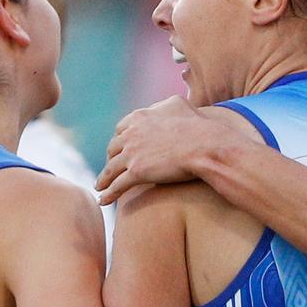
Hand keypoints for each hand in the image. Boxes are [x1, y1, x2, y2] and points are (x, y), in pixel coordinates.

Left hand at [96, 96, 228, 202]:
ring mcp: (133, 153)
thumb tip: (161, 106)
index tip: (121, 148)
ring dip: (104, 179)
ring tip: (100, 187)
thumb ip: (164, 105)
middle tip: (111, 168)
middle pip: (113, 148)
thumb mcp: (179, 104)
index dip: (120, 140)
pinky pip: (118, 185)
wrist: (206, 146)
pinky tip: (104, 201)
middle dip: (111, 158)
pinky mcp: (137, 172)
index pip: (121, 129)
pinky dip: (109, 194)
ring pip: (111, 168)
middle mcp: (131, 134)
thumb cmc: (198, 126)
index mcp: (140, 117)